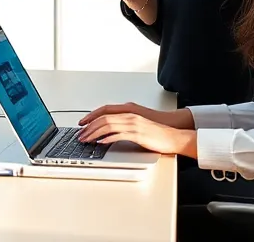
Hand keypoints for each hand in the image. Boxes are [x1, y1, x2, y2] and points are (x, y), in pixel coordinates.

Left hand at [77, 111, 196, 157]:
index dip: (91, 116)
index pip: (105, 111)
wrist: (173, 137)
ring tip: (86, 139)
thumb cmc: (156, 132)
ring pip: (108, 125)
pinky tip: (101, 143)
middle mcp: (129, 115)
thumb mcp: (137, 124)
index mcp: (129, 111)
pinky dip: (107, 138)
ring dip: (94, 133)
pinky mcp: (138, 134)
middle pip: (103, 118)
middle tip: (80, 134)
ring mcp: (133, 124)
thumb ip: (124, 124)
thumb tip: (109, 131)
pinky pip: (119, 135)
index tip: (82, 123)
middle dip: (89, 127)